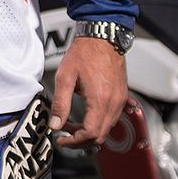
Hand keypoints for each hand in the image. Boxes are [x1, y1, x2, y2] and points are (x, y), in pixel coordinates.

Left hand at [49, 36, 127, 151]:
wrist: (102, 37)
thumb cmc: (85, 53)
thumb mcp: (65, 77)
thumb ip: (60, 104)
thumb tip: (56, 124)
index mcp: (100, 99)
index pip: (90, 134)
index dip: (74, 141)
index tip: (62, 139)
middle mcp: (114, 103)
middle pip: (100, 136)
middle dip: (81, 140)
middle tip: (65, 135)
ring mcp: (120, 100)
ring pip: (107, 129)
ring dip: (90, 132)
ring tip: (72, 124)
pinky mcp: (121, 96)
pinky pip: (112, 118)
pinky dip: (99, 123)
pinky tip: (87, 116)